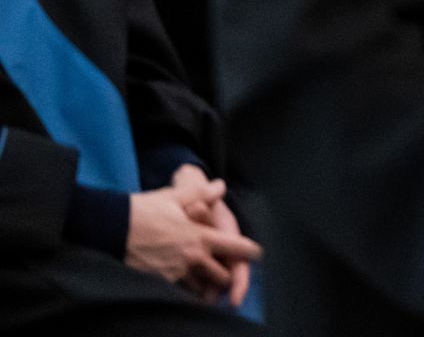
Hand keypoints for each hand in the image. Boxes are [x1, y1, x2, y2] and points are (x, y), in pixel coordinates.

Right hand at [125, 185, 260, 302]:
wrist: (111, 228)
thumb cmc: (145, 210)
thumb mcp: (176, 196)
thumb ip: (203, 193)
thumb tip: (221, 186)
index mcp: (201, 236)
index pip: (235, 247)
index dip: (250, 251)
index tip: (257, 253)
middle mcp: (192, 258)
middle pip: (222, 276)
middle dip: (227, 274)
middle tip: (228, 271)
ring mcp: (176, 273)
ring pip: (202, 288)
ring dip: (207, 285)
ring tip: (208, 282)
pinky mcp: (159, 282)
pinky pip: (180, 292)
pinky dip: (186, 289)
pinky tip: (186, 284)